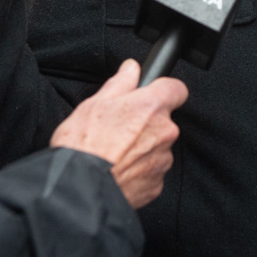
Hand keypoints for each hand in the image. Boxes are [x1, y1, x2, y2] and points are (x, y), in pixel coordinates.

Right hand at [50, 60, 187, 209]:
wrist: (79, 187)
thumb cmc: (83, 145)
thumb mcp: (95, 104)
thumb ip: (121, 83)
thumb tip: (131, 68)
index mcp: (151, 107)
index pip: (177, 89)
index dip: (164, 90)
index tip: (152, 94)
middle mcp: (164, 132)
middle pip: (164, 121)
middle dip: (146, 123)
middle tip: (119, 129)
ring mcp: (162, 160)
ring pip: (157, 148)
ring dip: (142, 148)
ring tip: (114, 153)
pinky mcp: (156, 185)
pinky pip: (151, 172)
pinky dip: (138, 171)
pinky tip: (118, 170)